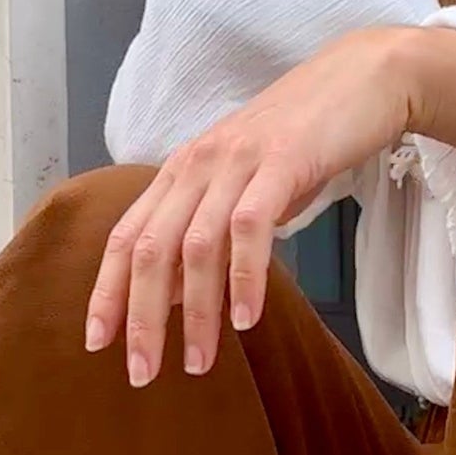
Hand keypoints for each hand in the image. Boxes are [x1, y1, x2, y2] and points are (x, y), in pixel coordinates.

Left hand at [85, 30, 420, 387]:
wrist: (359, 80)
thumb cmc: (302, 144)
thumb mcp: (242, 192)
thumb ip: (208, 238)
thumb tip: (176, 299)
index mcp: (181, 174)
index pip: (127, 238)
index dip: (107, 292)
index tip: (96, 343)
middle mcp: (197, 166)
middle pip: (151, 250)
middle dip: (141, 318)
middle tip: (141, 374)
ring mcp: (236, 163)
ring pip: (197, 247)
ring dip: (195, 313)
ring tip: (198, 364)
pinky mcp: (280, 162)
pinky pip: (251, 228)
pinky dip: (243, 278)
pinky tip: (244, 320)